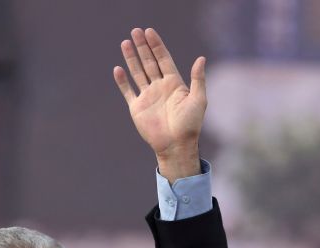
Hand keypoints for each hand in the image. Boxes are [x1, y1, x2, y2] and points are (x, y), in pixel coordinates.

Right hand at [112, 27, 205, 181]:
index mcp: (174, 83)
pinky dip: (122, 81)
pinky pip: (128, 91)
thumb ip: (198, 79)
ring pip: (137, 73)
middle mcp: (159, 87)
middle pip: (149, 62)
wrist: (176, 146)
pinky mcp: (137, 108)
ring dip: (131, 58)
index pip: (163, 59)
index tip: (150, 32)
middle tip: (135, 31)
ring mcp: (147, 96)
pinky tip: (118, 69)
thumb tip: (201, 58)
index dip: (157, 45)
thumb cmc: (191, 124)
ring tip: (125, 43)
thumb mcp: (199, 99)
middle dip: (142, 47)